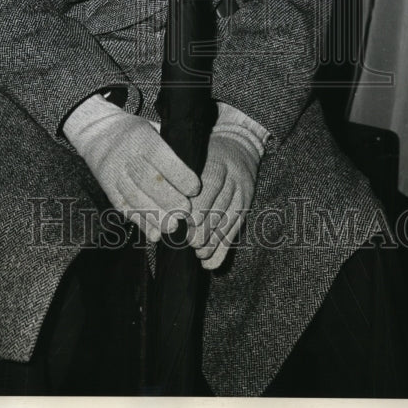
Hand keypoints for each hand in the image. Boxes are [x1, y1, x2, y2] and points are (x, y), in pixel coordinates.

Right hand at [63, 96, 199, 242]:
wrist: (98, 133)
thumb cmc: (135, 133)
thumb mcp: (153, 129)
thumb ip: (172, 147)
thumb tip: (198, 167)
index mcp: (142, 138)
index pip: (162, 157)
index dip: (179, 175)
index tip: (195, 189)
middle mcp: (127, 155)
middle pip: (148, 180)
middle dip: (169, 198)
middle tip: (186, 211)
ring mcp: (114, 173)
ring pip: (134, 197)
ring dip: (155, 215)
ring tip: (172, 226)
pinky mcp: (108, 189)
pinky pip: (123, 208)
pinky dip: (140, 223)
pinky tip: (155, 234)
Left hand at [188, 103, 267, 269]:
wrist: (242, 145)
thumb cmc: (208, 150)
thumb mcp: (196, 151)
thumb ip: (182, 171)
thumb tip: (161, 195)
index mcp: (218, 162)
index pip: (211, 186)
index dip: (198, 207)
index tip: (183, 221)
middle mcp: (234, 180)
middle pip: (219, 209)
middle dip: (202, 230)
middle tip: (186, 243)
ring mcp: (242, 196)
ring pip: (227, 225)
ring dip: (211, 243)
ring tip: (196, 254)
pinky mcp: (246, 208)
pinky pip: (234, 233)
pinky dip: (222, 251)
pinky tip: (208, 262)